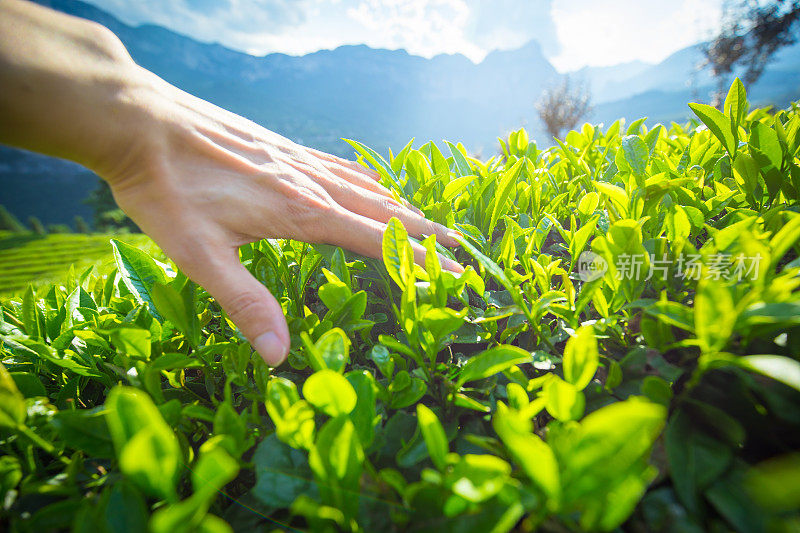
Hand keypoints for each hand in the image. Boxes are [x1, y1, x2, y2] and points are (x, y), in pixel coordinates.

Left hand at [102, 70, 463, 365]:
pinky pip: (341, 167)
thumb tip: (279, 354)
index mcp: (301, 212)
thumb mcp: (198, 255)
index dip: (417, 261)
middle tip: (462, 248)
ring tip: (428, 222)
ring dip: (402, 208)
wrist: (141, 122)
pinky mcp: (282, 149)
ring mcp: (298, 161)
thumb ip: (243, 303)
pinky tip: (370, 185)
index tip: (454, 274)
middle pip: (384, 210)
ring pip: (366, 187)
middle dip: (424, 233)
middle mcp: (310, 183)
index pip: (375, 241)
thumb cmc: (168, 189)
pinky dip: (369, 183)